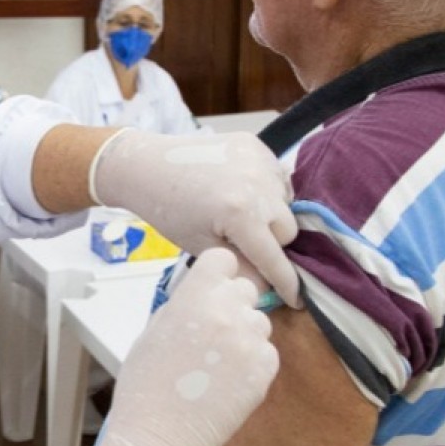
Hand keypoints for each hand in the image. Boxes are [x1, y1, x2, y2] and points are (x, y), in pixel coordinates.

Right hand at [71, 248, 279, 445]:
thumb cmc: (145, 386)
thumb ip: (182, 304)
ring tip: (218, 361)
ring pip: (259, 321)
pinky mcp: (265, 369)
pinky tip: (228, 380)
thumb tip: (200, 296)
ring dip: (244, 333)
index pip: (224, 259)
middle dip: (232, 304)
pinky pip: (268, 351)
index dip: (217, 274)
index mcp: (194, 296)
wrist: (161, 436)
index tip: (211, 290)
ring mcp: (250, 341)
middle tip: (212, 332)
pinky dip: (253, 362)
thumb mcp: (152, 330)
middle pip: (245, 289)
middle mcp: (227, 312)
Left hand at [92, 130, 301, 307]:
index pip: (276, 258)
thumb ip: (242, 268)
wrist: (148, 166)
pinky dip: (267, 189)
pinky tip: (241, 191)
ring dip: (271, 213)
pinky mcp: (256, 145)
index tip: (296, 299)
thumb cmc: (170, 212)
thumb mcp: (203, 248)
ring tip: (240, 212)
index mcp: (241, 214)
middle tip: (243, 239)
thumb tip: (269, 284)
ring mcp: (259, 160)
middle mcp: (258, 184)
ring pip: (286, 202)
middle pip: (288, 230)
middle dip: (272, 242)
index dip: (287, 283)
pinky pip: (278, 177)